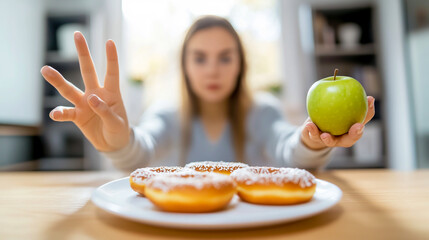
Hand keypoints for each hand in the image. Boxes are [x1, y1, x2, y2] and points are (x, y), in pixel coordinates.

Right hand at [41, 32, 129, 151]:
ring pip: (69, 89)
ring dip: (58, 81)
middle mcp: (96, 94)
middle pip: (87, 71)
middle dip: (83, 53)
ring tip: (45, 70)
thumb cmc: (119, 130)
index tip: (109, 41)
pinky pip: (66, 113)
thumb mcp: (117, 123)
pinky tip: (55, 114)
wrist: (112, 144)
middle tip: (76, 34)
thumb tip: (91, 99)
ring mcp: (84, 104)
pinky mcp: (77, 116)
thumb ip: (106, 111)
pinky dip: (60, 113)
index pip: (111, 73)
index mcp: (111, 93)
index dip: (111, 58)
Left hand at [301, 96, 375, 149]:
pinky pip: (313, 135)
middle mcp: (341, 139)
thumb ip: (358, 106)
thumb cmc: (335, 117)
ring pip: (329, 142)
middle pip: (348, 141)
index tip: (361, 122)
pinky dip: (311, 130)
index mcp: (350, 133)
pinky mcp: (315, 138)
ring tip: (325, 134)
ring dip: (327, 139)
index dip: (361, 127)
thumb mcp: (346, 111)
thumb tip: (371, 98)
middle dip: (353, 136)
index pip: (358, 131)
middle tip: (356, 127)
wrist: (314, 126)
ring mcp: (328, 140)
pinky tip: (309, 124)